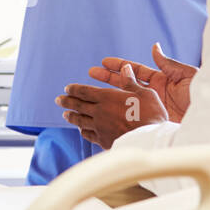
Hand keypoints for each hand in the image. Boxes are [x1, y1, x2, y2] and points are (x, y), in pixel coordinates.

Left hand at [55, 72, 169, 149]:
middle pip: (78, 106)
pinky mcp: (103, 141)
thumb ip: (131, 82)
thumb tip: (125, 67)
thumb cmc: (151, 115)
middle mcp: (99, 112)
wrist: (150, 141)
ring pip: (80, 121)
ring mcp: (100, 128)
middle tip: (58, 100)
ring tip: (66, 115)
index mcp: (107, 97)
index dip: (74, 89)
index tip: (67, 88)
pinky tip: (82, 130)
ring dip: (72, 116)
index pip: (85, 91)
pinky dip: (83, 131)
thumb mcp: (145, 93)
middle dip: (67, 102)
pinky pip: (88, 135)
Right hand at [89, 43, 196, 122]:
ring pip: (125, 99)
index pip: (134, 71)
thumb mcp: (187, 75)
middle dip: (108, 78)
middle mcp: (153, 94)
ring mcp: (151, 107)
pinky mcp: (152, 120)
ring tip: (93, 90)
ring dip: (109, 94)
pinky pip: (132, 115)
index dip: (119, 66)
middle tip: (91, 73)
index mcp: (161, 80)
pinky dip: (119, 113)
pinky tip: (107, 111)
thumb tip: (155, 47)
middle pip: (126, 83)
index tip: (103, 62)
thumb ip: (168, 63)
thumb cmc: (203, 95)